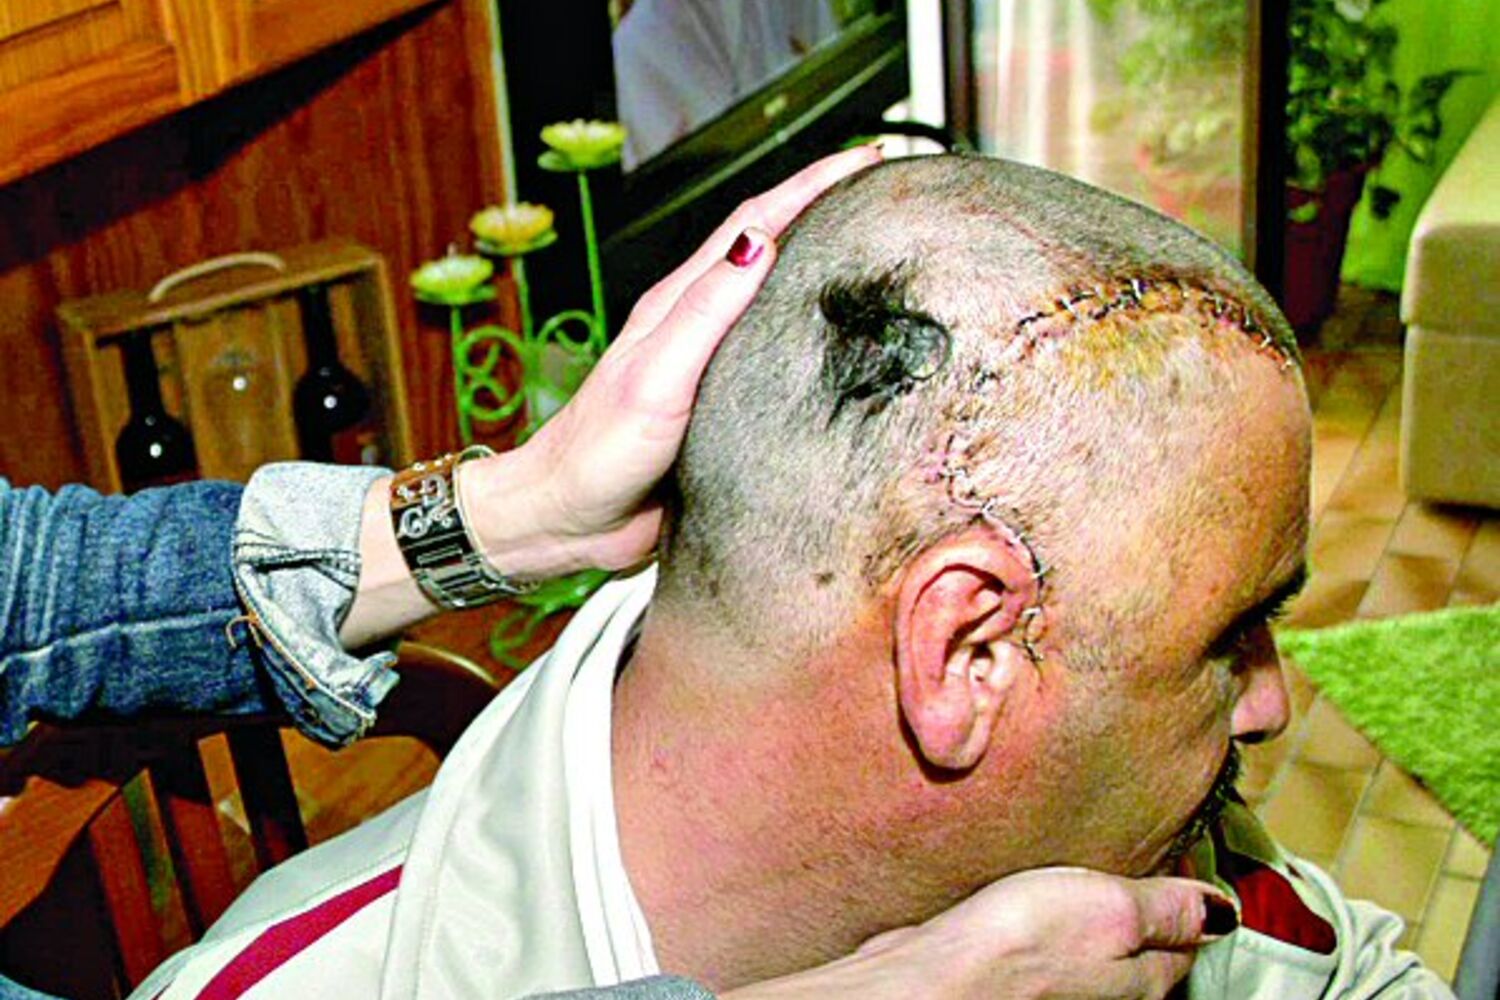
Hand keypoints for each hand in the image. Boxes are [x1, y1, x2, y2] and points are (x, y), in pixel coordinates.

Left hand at [464, 145, 881, 577]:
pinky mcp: (723, 410)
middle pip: (772, 249)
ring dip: (822, 266)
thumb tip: (760, 242)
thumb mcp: (656, 375)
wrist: (570, 520)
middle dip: (828, 210)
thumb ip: (705, 310)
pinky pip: (777, 358)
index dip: (812, 184)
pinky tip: (838, 345)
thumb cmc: (600, 450)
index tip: (867, 158)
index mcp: (682, 304)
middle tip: (884, 190)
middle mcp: (700, 326)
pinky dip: (811, 334)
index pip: (756, 222)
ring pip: (777, 302)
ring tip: (875, 251)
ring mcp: (712, 366)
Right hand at [722, 868, 1235, 999]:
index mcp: (1139, 978)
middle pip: (1144, 951)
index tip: (1179, 854)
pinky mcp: (1014, 975)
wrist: (930, 979)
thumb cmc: (1013, 950)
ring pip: (1096, 949)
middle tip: (1140, 860)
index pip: (1186, 939)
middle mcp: (1103, 990)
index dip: (1185, 895)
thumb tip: (1224, 910)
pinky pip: (1052, 947)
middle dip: (1147, 911)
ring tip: (1090, 872)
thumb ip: (1167, 908)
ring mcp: (1057, 986)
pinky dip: (1055, 923)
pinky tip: (1038, 898)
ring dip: (1098, 916)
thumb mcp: (1109, 909)